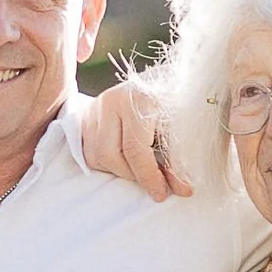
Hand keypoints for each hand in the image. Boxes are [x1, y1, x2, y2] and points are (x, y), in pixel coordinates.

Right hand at [80, 76, 189, 198]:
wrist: (169, 77)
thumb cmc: (179, 102)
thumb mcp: (184, 128)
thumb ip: (178, 158)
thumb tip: (182, 190)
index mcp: (139, 99)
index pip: (135, 150)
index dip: (148, 177)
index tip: (161, 194)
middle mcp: (112, 99)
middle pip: (109, 155)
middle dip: (131, 174)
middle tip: (152, 179)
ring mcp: (96, 105)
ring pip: (95, 155)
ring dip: (117, 168)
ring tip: (139, 166)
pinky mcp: (88, 111)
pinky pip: (87, 149)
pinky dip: (106, 160)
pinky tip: (125, 156)